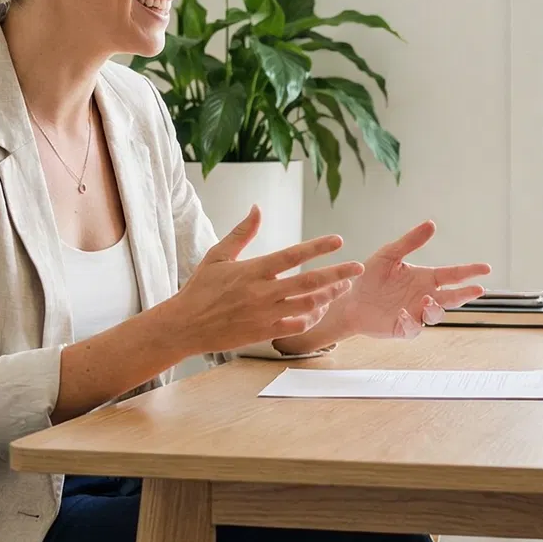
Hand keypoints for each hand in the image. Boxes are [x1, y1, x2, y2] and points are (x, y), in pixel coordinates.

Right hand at [162, 208, 362, 353]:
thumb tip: (257, 208)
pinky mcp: (264, 333)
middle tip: (358, 267)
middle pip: (309, 281)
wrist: (184, 326)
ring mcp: (265, 314)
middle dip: (337, 273)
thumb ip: (242, 232)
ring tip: (343, 286)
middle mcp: (262, 292)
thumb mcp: (218, 255)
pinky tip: (320, 309)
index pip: (292, 255)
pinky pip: (297, 327)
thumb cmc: (200, 288)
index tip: (338, 240)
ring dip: (329, 295)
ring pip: (307, 305)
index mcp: (253, 270)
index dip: (318, 247)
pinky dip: (312, 318)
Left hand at [286, 220, 489, 346]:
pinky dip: (411, 321)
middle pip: (451, 297)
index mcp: (425, 278)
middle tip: (478, 289)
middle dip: (465, 294)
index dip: (469, 272)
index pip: (453, 275)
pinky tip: (403, 312)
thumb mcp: (389, 254)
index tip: (486, 268)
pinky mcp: (402, 328)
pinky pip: (413, 328)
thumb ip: (410, 242)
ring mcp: (415, 313)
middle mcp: (425, 296)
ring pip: (436, 315)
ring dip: (436, 308)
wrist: (350, 299)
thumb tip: (432, 223)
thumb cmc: (371, 276)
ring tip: (429, 299)